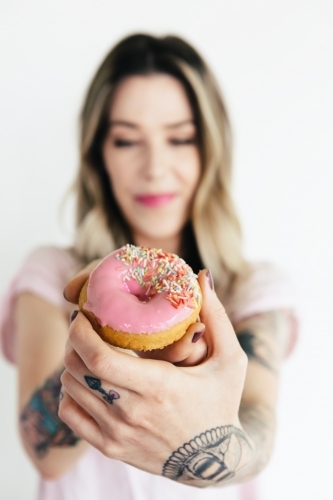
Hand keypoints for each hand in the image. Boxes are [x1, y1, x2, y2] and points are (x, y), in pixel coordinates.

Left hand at [59, 270, 252, 485]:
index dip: (80, 331)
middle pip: (77, 369)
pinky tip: (88, 379)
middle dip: (73, 340)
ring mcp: (117, 433)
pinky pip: (70, 414)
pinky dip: (70, 392)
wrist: (215, 460)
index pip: (98, 357)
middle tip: (84, 325)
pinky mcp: (110, 447)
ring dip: (72, 362)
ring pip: (70, 388)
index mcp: (158, 387)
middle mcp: (131, 413)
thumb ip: (216, 315)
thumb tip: (204, 275)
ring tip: (88, 348)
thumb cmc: (222, 403)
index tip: (82, 314)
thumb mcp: (230, 359)